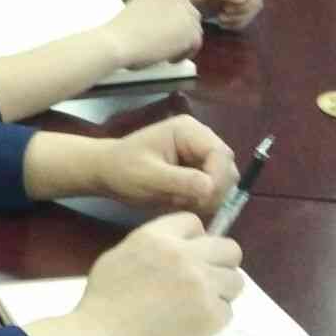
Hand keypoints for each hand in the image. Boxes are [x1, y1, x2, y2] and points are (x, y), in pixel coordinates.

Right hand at [70, 213, 244, 335]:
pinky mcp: (211, 316)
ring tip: (198, 304)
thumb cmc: (104, 301)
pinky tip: (191, 324)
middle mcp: (185, 256)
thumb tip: (181, 249)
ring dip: (221, 291)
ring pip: (236, 280)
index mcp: (157, 237)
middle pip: (229, 249)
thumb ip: (153, 246)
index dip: (193, 239)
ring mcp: (202, 286)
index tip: (187, 255)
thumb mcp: (120, 256)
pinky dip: (213, 319)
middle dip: (219, 262)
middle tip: (204, 279)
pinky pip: (227, 311)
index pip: (194, 223)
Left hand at [93, 114, 237, 217]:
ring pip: (223, 181)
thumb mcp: (148, 177)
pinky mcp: (199, 170)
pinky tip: (181, 202)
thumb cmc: (122, 170)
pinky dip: (202, 200)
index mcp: (188, 131)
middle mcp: (200, 139)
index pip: (220, 154)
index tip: (203, 200)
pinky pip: (213, 189)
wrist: (108, 173)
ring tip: (180, 202)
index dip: (218, 179)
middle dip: (213, 190)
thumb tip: (210, 187)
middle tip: (189, 204)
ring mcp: (200, 154)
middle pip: (226, 168)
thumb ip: (179, 180)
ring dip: (207, 198)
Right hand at [101, 0, 202, 67]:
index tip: (170, 23)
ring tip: (168, 52)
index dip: (177, 9)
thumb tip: (166, 24)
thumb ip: (154, 10)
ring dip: (185, 41)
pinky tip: (170, 59)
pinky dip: (185, 53)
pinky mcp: (190, 31)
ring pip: (195, 28)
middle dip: (184, 27)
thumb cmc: (119, 31)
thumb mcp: (136, 10)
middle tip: (170, 41)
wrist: (116, 42)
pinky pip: (196, 43)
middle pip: (191, 12)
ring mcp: (184, 13)